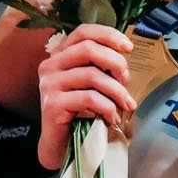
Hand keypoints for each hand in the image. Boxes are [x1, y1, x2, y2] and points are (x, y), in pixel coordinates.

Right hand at [38, 24, 134, 167]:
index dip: (108, 35)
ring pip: (92, 75)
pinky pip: (89, 98)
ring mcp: (49, 85)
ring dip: (116, 90)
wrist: (60, 145)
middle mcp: (50, 66)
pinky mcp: (52, 104)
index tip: (128, 47)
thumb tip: (124, 61)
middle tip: (126, 80)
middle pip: (88, 49)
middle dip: (115, 62)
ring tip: (125, 104)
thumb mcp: (92, 84)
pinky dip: (108, 108)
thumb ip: (101, 67)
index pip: (83, 32)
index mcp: (60, 56)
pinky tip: (112, 117)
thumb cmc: (80, 112)